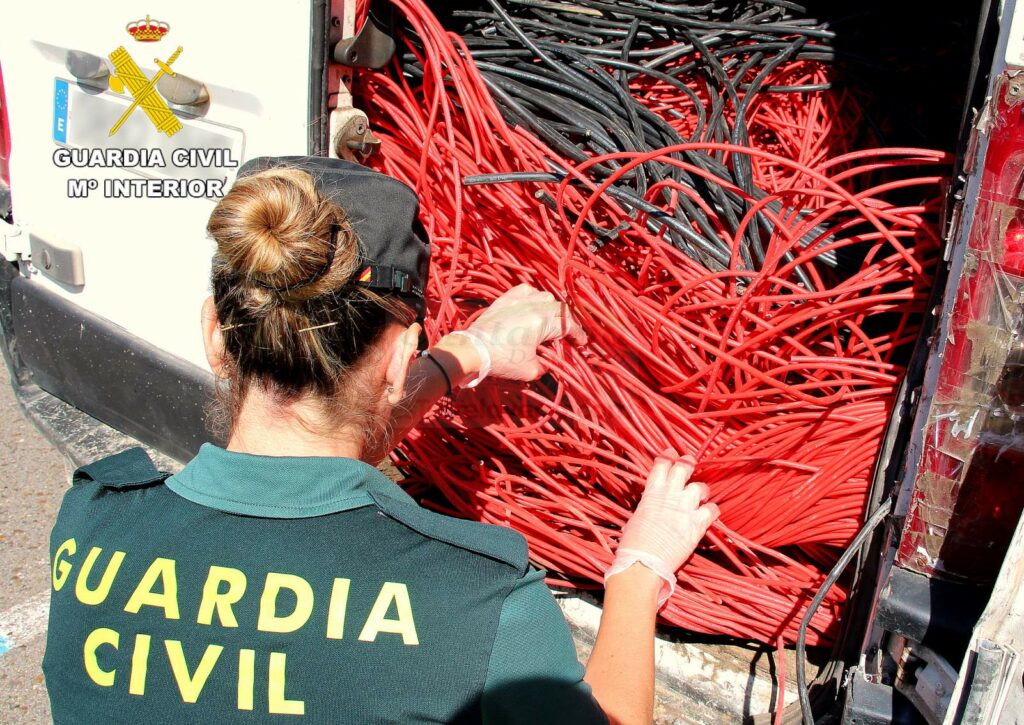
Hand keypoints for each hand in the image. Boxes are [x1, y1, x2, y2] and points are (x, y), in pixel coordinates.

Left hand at [462, 283, 586, 380]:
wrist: (473, 350)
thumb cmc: (502, 360)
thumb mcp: (531, 370)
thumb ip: (546, 364)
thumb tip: (549, 361)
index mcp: (543, 321)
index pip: (569, 325)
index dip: (578, 335)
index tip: (581, 344)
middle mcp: (534, 305)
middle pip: (561, 310)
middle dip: (568, 323)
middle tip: (569, 336)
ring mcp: (519, 300)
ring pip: (545, 297)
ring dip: (553, 309)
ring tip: (552, 322)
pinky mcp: (506, 299)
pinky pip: (526, 291)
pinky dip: (534, 297)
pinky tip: (534, 305)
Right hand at [606, 456, 719, 605]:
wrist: (643, 562)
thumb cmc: (633, 544)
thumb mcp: (636, 518)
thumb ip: (648, 507)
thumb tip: (651, 508)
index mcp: (651, 493)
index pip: (662, 464)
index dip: (669, 456)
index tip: (672, 453)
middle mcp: (670, 496)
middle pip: (684, 468)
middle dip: (688, 462)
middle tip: (690, 463)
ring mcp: (685, 508)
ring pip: (700, 487)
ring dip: (701, 491)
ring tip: (700, 496)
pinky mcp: (697, 524)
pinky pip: (712, 510)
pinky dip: (712, 511)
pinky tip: (709, 514)